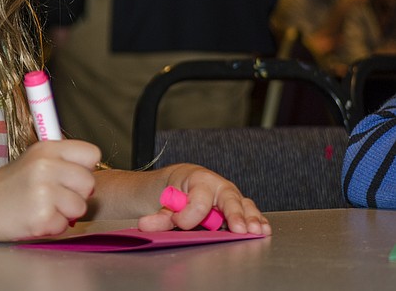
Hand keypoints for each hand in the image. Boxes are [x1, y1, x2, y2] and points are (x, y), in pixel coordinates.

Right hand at [0, 139, 98, 240]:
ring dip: (64, 212)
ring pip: (80, 207)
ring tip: (42, 206)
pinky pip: (65, 225)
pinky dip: (51, 226)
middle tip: (53, 195)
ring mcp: (43, 192)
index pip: (91, 153)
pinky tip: (33, 218)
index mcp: (46, 149)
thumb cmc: (9, 185)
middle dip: (76, 193)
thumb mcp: (34, 160)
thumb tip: (91, 170)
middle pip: (89, 183)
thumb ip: (62, 161)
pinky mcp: (41, 217)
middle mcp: (46, 166)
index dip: (84, 167)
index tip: (70, 175)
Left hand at [137, 164, 270, 235]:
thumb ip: (158, 215)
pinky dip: (257, 220)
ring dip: (250, 218)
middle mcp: (219, 185)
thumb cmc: (176, 191)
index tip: (178, 222)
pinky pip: (249, 213)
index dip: (189, 214)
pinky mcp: (238, 208)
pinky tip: (263, 229)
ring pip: (243, 205)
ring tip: (254, 230)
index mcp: (198, 179)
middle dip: (233, 214)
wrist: (182, 183)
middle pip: (228, 199)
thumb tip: (146, 225)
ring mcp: (230, 197)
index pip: (199, 199)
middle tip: (238, 228)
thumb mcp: (163, 202)